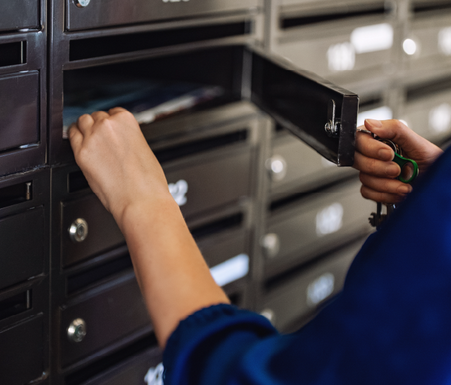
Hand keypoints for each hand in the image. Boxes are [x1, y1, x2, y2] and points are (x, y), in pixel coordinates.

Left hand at [69, 108, 171, 227]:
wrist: (141, 200)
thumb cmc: (148, 182)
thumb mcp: (144, 150)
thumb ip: (129, 140)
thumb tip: (120, 142)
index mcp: (126, 121)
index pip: (114, 112)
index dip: (112, 123)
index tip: (112, 131)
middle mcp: (108, 125)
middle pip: (96, 116)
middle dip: (99, 126)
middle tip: (102, 139)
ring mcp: (92, 138)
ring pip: (82, 122)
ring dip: (85, 128)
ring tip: (89, 139)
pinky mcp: (81, 153)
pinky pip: (71, 137)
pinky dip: (74, 138)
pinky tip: (78, 143)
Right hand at [353, 119, 442, 203]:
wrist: (436, 183)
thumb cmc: (429, 161)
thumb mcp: (416, 142)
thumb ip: (394, 129)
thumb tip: (370, 123)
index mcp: (380, 140)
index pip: (359, 140)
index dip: (370, 148)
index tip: (388, 154)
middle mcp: (373, 155)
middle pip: (357, 160)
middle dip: (379, 168)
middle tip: (397, 170)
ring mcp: (372, 172)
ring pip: (364, 178)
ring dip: (386, 184)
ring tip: (404, 184)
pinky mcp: (374, 188)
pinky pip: (367, 192)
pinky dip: (384, 194)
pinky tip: (398, 190)